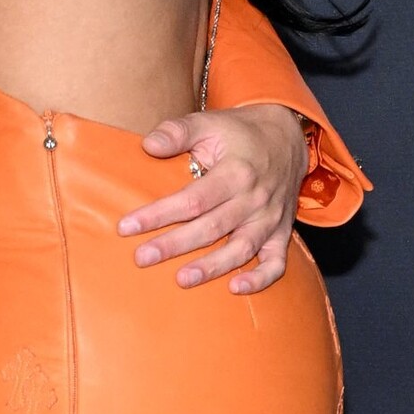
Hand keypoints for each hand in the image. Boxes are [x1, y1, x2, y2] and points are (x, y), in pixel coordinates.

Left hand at [123, 104, 308, 293]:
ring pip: (241, 249)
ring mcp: (270, 218)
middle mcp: (254, 198)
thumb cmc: (239, 132)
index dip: (159, 214)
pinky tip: (236, 289)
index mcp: (236, 171)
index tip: (127, 227)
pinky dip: (260, 279)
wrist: (287, 136)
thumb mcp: (209, 123)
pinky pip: (276, 262)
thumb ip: (177, 132)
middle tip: (142, 258)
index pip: (192, 199)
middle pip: (211, 227)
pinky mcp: (281, 232)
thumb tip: (148, 145)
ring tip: (182, 280)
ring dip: (212, 267)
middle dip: (174, 245)